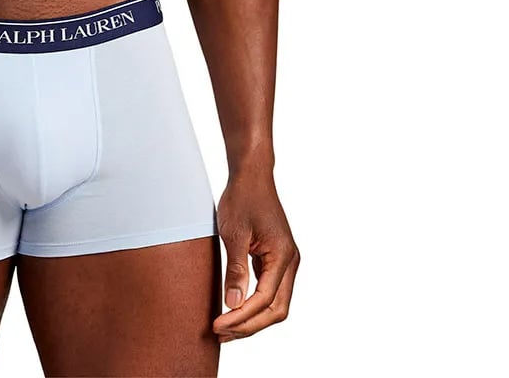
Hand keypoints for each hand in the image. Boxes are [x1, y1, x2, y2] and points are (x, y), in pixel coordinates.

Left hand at [212, 169, 299, 341]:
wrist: (251, 175)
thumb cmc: (242, 198)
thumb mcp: (234, 233)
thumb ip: (235, 268)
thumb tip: (233, 304)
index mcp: (283, 256)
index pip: (264, 299)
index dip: (241, 317)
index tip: (218, 325)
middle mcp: (290, 262)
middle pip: (275, 310)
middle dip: (249, 326)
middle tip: (221, 334)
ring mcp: (285, 261)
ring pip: (274, 303)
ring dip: (251, 319)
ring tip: (225, 329)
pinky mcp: (276, 259)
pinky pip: (269, 290)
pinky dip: (254, 304)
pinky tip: (234, 309)